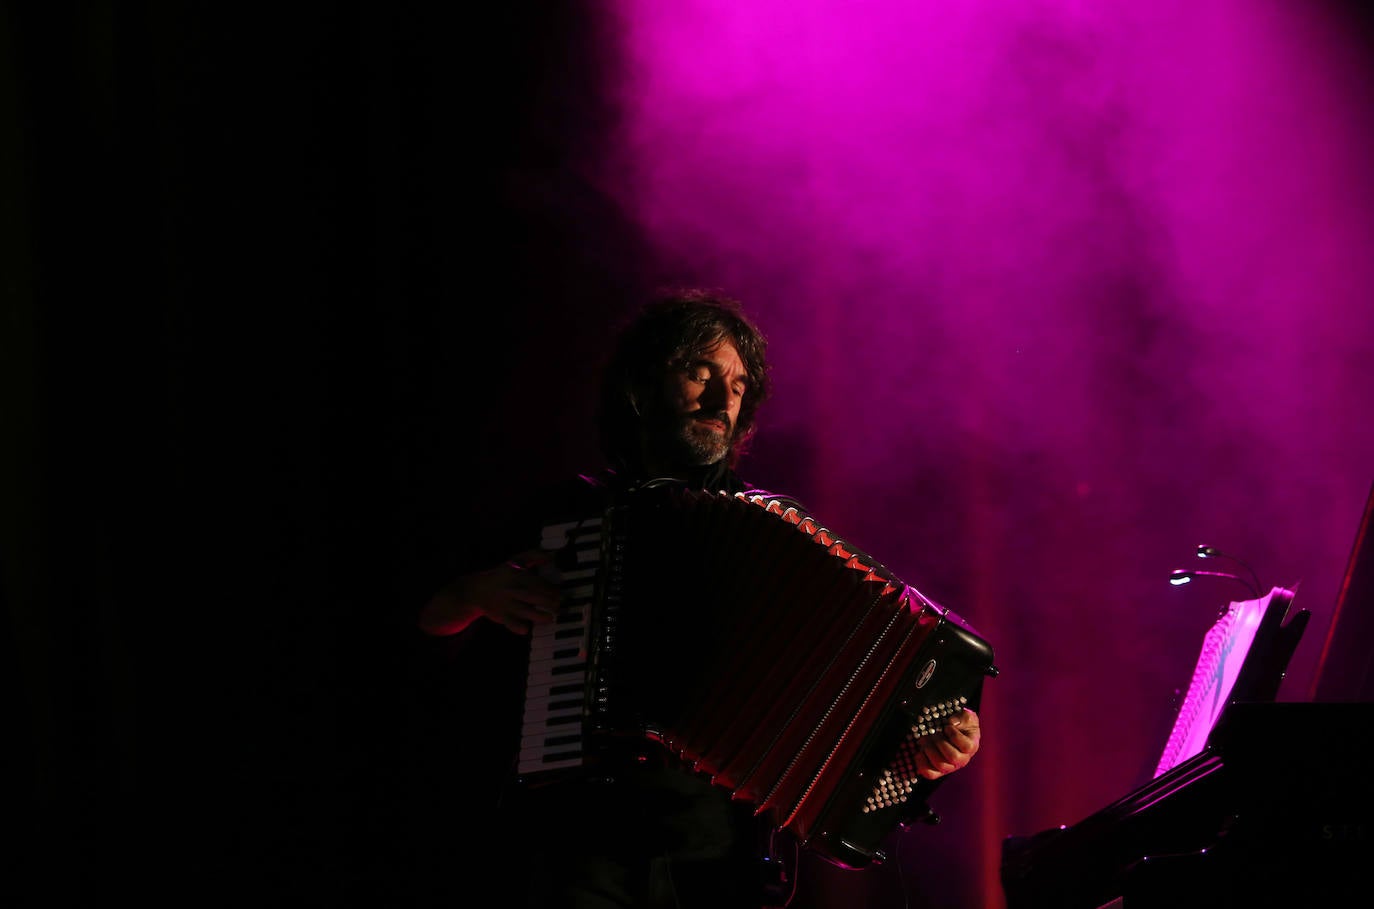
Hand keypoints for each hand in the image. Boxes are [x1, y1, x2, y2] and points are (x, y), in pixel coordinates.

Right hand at [418, 548, 562, 635]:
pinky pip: (512, 624)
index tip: (560, 593)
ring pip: (525, 611)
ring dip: (540, 616)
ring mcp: (506, 604)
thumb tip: (551, 555)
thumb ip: (534, 555)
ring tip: (550, 618)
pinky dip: (520, 627)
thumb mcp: (515, 560)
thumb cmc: (502, 574)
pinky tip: (527, 628)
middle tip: (558, 606)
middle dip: (549, 603)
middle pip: (533, 597)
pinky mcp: (501, 616)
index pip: (537, 582)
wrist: (477, 590)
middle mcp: (512, 589)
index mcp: (517, 575)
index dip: (551, 589)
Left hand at [912, 707, 980, 779]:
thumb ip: (963, 717)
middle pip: (953, 757)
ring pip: (941, 765)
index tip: (947, 727)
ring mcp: (950, 767)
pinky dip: (922, 763)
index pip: (967, 746)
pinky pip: (930, 773)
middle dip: (940, 743)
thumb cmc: (960, 724)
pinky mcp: (937, 771)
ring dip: (929, 750)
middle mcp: (962, 759)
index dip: (955, 736)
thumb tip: (952, 722)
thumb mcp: (966, 716)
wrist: (952, 732)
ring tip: (924, 740)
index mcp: (971, 746)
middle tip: (933, 734)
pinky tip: (919, 751)